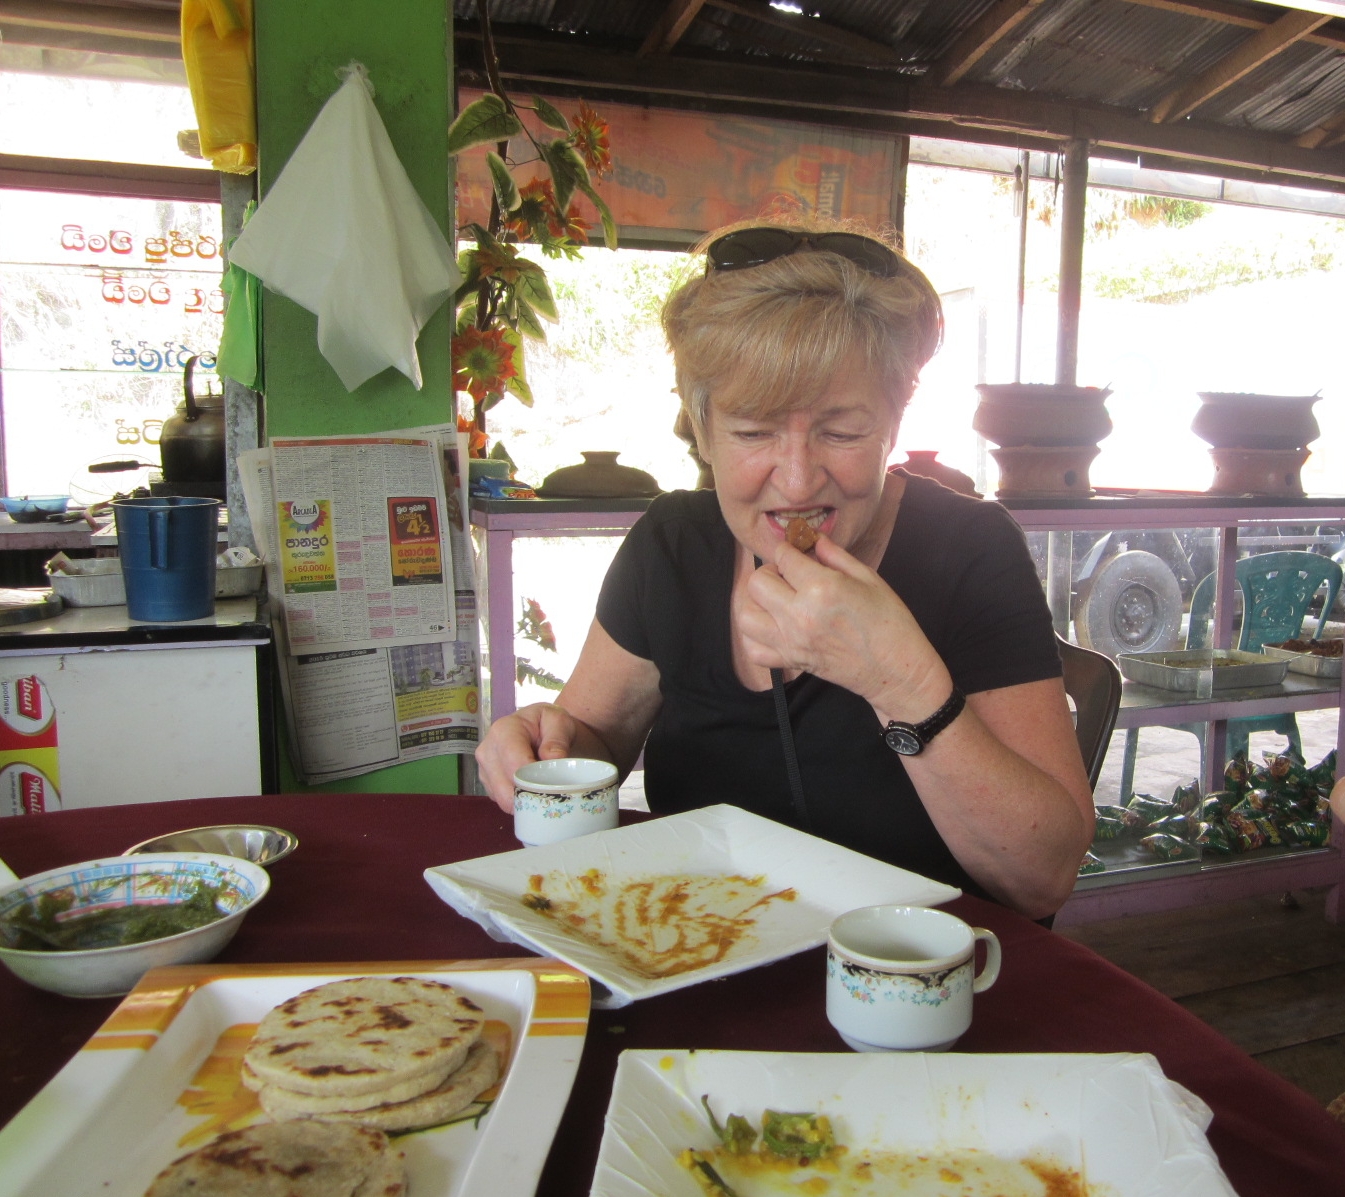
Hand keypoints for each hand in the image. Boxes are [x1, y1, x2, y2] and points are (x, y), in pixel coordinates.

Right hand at [474, 702, 581, 811]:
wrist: (540, 728)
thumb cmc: (549, 724)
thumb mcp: (560, 722)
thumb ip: (558, 738)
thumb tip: (552, 758)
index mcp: (503, 731)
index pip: (515, 766)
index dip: (535, 781)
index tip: (555, 784)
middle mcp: (487, 751)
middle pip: (506, 789)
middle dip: (531, 795)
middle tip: (552, 792)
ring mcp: (484, 769)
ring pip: (504, 800)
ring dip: (526, 799)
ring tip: (542, 787)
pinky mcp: (488, 784)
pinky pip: (503, 802)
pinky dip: (519, 801)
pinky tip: (531, 788)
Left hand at [738, 536, 949, 721]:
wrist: (896, 669)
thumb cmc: (890, 622)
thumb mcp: (868, 578)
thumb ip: (835, 555)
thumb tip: (813, 539)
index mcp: (822, 588)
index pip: (783, 557)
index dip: (789, 549)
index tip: (796, 551)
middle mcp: (800, 615)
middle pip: (757, 583)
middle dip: (770, 572)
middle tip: (788, 575)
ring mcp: (791, 641)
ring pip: (746, 616)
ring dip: (757, 603)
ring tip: (777, 600)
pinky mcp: (791, 661)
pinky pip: (753, 649)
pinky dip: (757, 637)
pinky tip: (774, 627)